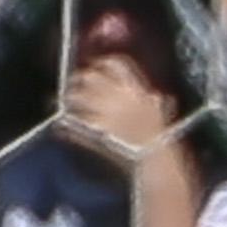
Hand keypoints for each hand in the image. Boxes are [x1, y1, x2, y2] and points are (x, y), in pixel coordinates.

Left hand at [60, 51, 182, 166]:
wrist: (154, 162)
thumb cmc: (161, 141)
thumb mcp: (163, 117)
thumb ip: (159, 105)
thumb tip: (159, 98)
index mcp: (136, 90)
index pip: (116, 65)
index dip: (103, 63)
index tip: (96, 66)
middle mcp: (119, 95)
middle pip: (91, 76)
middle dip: (79, 79)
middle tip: (74, 84)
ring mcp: (105, 111)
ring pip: (77, 96)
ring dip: (70, 98)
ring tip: (66, 103)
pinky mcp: (94, 128)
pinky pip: (74, 120)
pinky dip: (66, 123)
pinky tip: (63, 125)